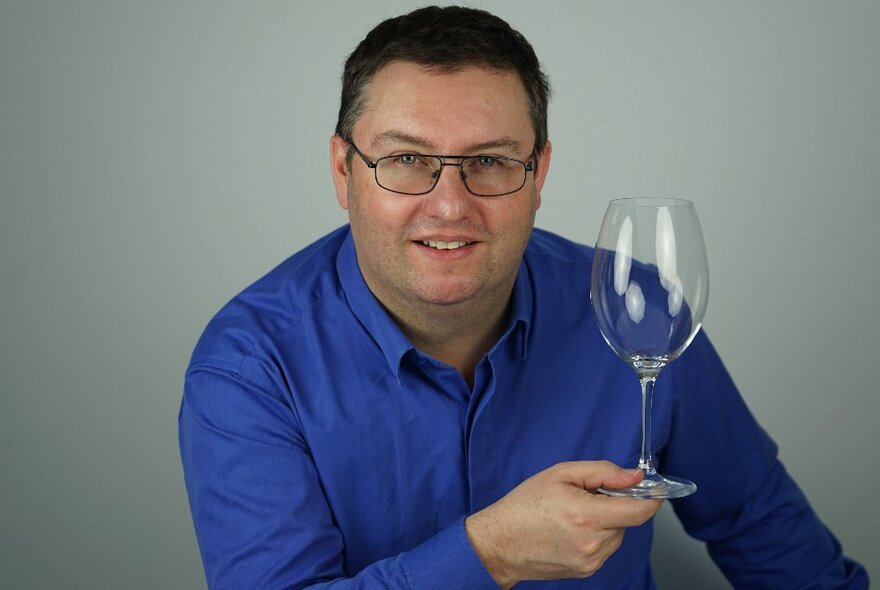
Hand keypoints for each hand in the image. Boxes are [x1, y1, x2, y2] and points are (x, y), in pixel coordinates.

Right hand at [464, 461, 660, 587]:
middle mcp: (592, 543)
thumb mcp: (561, 474)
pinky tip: (572, 530)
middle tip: (589, 497)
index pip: (638, 511)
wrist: (500, 542)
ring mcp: (590, 560)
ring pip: (617, 535)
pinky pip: (605, 548)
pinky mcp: (586, 571)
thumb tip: (634, 477)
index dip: (650, 499)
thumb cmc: (525, 505)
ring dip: (607, 522)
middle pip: (627, 521)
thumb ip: (603, 472)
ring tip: (575, 515)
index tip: (654, 491)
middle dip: (616, 506)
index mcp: (586, 516)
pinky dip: (597, 536)